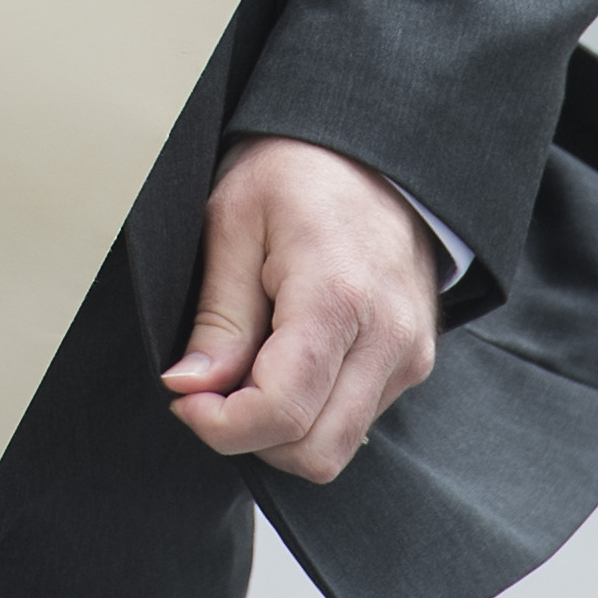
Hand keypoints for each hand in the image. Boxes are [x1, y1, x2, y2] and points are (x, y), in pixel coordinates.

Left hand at [162, 136, 442, 481]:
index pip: (281, 412)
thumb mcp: (233, 220)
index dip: (219, 424)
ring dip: (282, 428)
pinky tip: (286, 357)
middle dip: (250, 436)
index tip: (183, 397)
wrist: (372, 145)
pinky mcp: (414, 359)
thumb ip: (217, 315)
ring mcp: (409, 353)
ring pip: (337, 446)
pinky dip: (312, 410)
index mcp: (337, 296)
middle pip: (315, 452)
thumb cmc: (298, 167)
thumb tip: (189, 387)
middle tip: (211, 386)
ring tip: (249, 361)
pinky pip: (356, 420)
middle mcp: (388, 336)